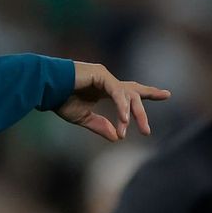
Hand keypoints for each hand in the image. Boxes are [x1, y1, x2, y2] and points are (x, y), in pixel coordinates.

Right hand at [56, 62, 170, 140]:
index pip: (131, 92)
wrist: (44, 88)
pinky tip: (124, 120)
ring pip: (128, 95)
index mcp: (104, 89)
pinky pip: (117, 93)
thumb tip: (117, 137)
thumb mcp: (82, 118)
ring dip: (134, 115)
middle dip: (142, 112)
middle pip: (134, 94)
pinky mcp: (101, 75)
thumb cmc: (59, 100)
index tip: (167, 95)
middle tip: (147, 131)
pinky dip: (122, 107)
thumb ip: (100, 126)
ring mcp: (105, 76)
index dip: (149, 93)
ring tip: (138, 131)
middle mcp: (107, 80)